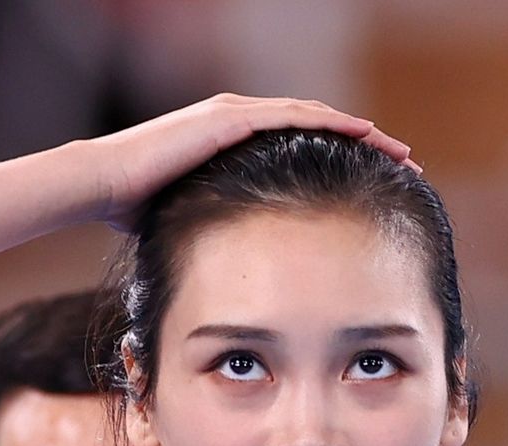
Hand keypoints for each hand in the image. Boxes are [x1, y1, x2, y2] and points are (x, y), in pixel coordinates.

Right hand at [82, 93, 416, 229]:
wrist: (103, 184)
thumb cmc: (134, 209)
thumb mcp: (191, 218)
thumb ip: (219, 228)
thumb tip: (239, 268)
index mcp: (233, 143)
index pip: (301, 148)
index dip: (342, 161)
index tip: (377, 182)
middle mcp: (239, 119)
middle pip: (317, 127)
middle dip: (364, 145)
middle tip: (404, 162)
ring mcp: (236, 114)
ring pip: (314, 117)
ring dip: (360, 132)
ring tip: (397, 150)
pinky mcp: (231, 118)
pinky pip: (294, 117)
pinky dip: (332, 123)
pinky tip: (364, 132)